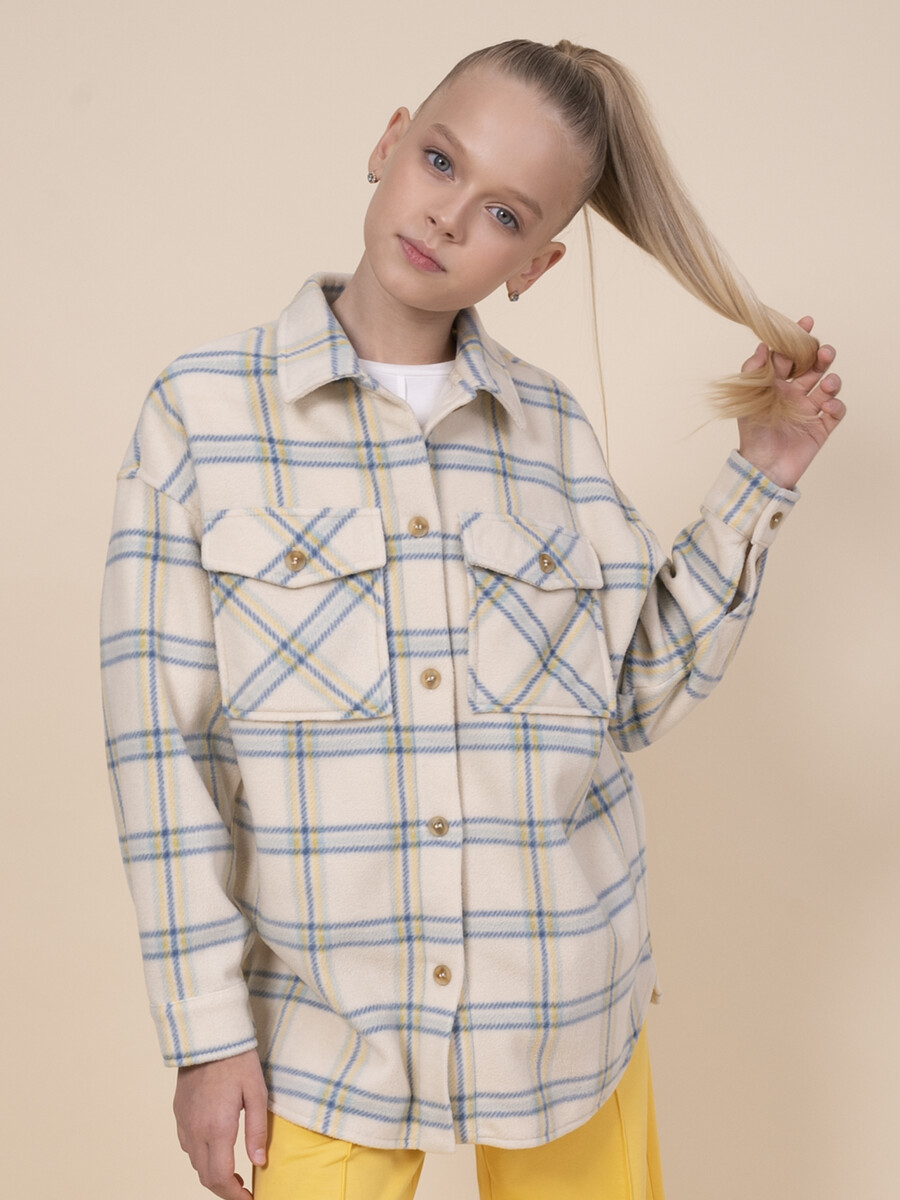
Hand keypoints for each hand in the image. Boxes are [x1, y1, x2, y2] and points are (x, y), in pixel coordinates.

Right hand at [173, 1048, 268, 1199]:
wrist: (209, 1035)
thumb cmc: (238, 1060)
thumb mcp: (257, 1093)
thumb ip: (257, 1131)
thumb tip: (258, 1162)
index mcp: (217, 1127)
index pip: (220, 1177)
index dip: (233, 1195)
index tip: (248, 1199)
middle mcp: (196, 1129)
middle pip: (205, 1176)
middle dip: (223, 1188)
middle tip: (242, 1189)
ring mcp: (184, 1122)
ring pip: (194, 1162)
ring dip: (211, 1173)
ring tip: (232, 1171)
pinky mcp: (179, 1113)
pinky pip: (187, 1145)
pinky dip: (200, 1156)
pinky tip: (215, 1149)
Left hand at [737, 315, 844, 489]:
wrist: (762, 469)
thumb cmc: (752, 435)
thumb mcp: (748, 400)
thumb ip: (753, 371)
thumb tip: (761, 345)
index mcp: (776, 385)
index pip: (789, 356)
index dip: (797, 339)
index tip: (806, 322)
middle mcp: (794, 394)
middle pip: (814, 367)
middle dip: (821, 356)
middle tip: (822, 352)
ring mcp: (810, 410)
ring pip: (829, 385)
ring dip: (832, 379)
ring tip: (826, 383)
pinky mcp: (822, 427)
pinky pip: (837, 410)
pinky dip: (836, 404)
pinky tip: (826, 405)